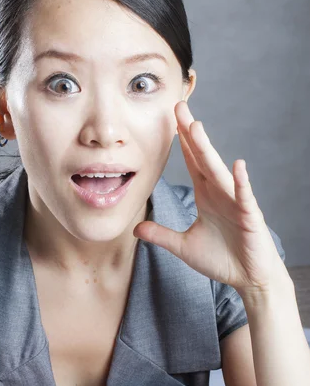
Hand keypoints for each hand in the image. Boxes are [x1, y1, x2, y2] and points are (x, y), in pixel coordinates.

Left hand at [133, 100, 286, 295]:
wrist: (248, 278)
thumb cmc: (222, 259)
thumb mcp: (183, 247)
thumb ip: (161, 235)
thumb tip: (136, 228)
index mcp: (206, 195)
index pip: (192, 162)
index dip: (182, 141)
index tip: (170, 119)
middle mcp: (220, 193)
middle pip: (203, 157)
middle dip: (190, 133)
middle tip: (178, 107)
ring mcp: (235, 202)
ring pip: (219, 171)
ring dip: (208, 149)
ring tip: (196, 126)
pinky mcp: (249, 217)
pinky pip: (244, 197)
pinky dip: (240, 183)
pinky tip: (237, 166)